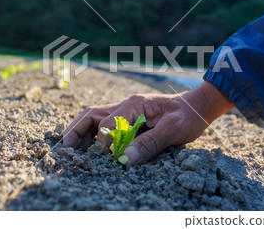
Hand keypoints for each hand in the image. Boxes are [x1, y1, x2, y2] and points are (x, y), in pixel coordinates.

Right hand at [62, 81, 233, 162]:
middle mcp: (126, 104)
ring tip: (70, 148)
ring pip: (95, 117)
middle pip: (92, 114)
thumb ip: (150, 143)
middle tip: (65, 149)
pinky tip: (88, 146)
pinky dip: (92, 133)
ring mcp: (126, 109)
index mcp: (135, 104)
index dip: (101, 141)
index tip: (101, 157)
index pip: (107, 122)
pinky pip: (104, 123)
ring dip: (81, 131)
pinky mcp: (129, 117)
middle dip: (76, 130)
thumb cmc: (188, 117)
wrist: (197, 107)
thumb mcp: (173, 130)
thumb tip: (126, 158)